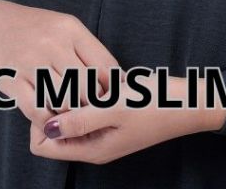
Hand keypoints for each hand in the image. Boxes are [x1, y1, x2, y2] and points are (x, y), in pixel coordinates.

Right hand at [0, 0, 119, 130]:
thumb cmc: (32, 29)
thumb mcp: (63, 27)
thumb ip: (87, 50)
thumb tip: (116, 81)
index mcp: (71, 29)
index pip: (106, 67)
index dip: (113, 91)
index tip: (112, 102)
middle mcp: (53, 43)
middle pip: (87, 88)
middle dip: (92, 108)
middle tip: (91, 117)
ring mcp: (31, 62)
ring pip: (64, 102)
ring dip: (70, 116)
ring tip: (72, 120)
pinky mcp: (11, 79)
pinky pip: (36, 110)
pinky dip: (46, 121)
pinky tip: (49, 120)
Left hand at [29, 73, 225, 164]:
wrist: (187, 102)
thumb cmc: (154, 105)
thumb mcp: (116, 110)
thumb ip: (81, 119)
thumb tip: (47, 126)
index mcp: (91, 148)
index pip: (42, 145)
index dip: (38, 120)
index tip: (49, 95)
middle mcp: (92, 143)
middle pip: (50, 131)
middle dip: (49, 107)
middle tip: (60, 82)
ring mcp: (101, 130)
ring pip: (66, 117)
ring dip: (65, 98)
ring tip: (74, 76)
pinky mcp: (109, 116)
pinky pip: (82, 108)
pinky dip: (80, 93)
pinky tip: (89, 77)